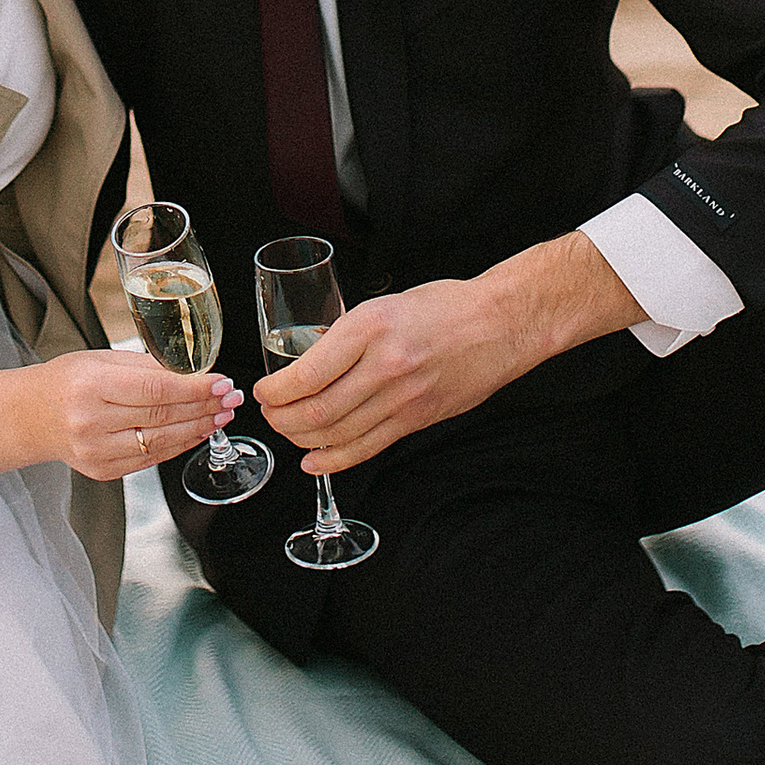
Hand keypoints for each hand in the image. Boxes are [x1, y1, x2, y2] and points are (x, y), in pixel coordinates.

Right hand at [0, 348, 239, 484]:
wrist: (31, 416)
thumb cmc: (68, 380)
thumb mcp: (101, 360)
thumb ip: (146, 366)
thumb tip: (195, 372)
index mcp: (91, 386)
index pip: (155, 389)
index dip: (194, 388)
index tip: (222, 382)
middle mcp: (91, 422)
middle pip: (163, 416)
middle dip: (204, 407)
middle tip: (231, 398)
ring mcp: (96, 452)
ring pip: (161, 442)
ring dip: (198, 428)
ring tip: (221, 415)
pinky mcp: (103, 471)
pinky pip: (151, 459)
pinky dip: (178, 445)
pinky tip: (196, 431)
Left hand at [257, 234, 637, 471]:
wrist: (500, 324)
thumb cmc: (445, 306)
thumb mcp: (385, 304)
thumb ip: (349, 335)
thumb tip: (311, 363)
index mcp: (370, 327)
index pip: (307, 374)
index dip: (275, 391)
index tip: (264, 390)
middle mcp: (384, 365)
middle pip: (317, 411)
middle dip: (282, 419)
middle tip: (270, 414)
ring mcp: (403, 398)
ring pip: (337, 434)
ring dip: (302, 440)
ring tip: (288, 432)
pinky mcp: (417, 419)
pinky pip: (367, 447)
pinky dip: (334, 459)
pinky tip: (314, 460)